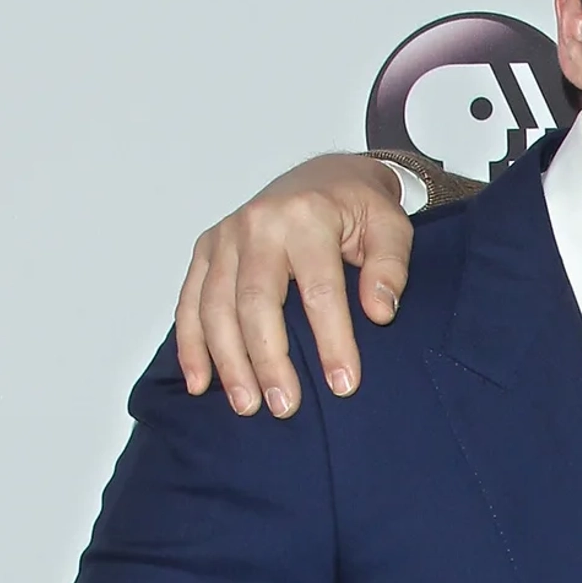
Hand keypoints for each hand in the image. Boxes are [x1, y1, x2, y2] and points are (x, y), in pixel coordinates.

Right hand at [175, 155, 410, 417]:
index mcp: (307, 217)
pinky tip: (200, 383)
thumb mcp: (391, 228)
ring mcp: (226, 236)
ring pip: (216, 306)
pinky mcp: (206, 248)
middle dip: (268, 359)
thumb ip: (390, 268)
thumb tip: (381, 313)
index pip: (319, 290)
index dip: (331, 341)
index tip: (344, 385)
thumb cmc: (359, 208)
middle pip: (256, 301)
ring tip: (248, 406)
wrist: (325, 175)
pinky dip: (190, 344)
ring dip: (228, 361)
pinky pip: (190, 300)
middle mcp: (258, 224)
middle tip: (285, 407)